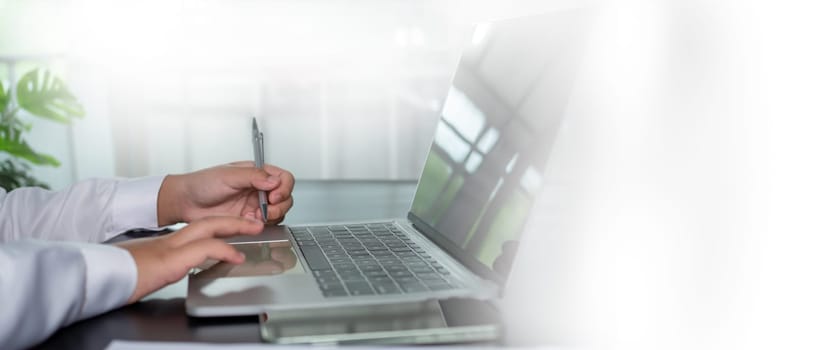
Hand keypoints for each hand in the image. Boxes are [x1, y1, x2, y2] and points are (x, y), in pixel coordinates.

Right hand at [115, 216, 263, 302]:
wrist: (94, 277)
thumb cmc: (110, 277)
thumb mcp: (137, 269)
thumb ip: (152, 267)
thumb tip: (156, 271)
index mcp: (160, 245)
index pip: (193, 231)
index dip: (214, 229)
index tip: (228, 234)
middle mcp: (167, 242)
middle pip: (205, 222)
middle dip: (229, 220)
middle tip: (249, 222)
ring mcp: (169, 248)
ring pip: (208, 228)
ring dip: (233, 227)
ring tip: (252, 230)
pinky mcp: (170, 259)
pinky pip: (204, 249)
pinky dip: (223, 250)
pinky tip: (236, 256)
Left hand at [157, 161, 294, 224]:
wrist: (185, 203)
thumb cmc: (201, 184)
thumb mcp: (228, 175)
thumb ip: (253, 176)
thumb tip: (273, 180)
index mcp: (256, 173)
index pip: (283, 178)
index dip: (284, 187)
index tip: (274, 195)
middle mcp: (258, 189)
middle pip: (285, 196)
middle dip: (281, 204)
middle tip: (269, 208)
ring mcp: (254, 205)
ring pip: (279, 211)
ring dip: (274, 215)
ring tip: (259, 216)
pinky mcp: (249, 220)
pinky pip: (267, 224)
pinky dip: (265, 225)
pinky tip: (253, 222)